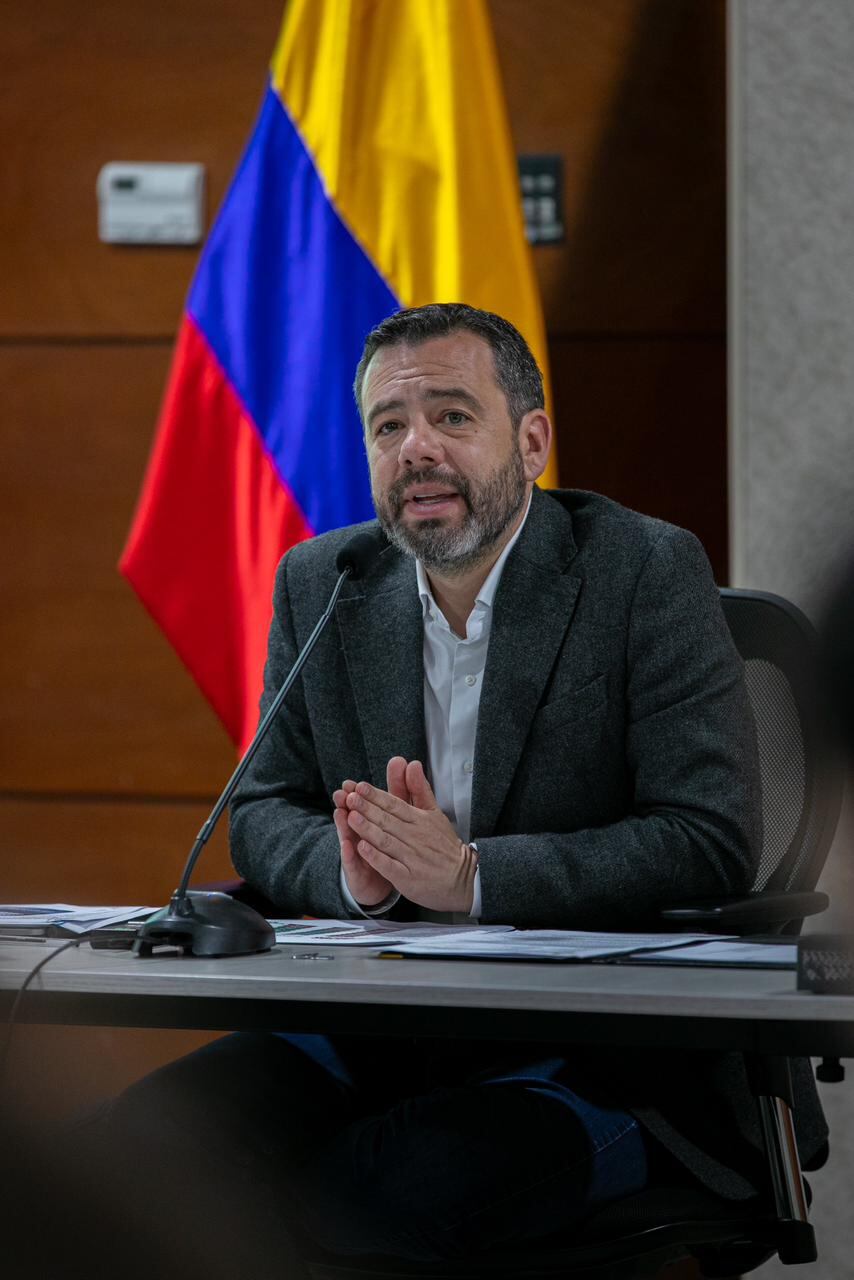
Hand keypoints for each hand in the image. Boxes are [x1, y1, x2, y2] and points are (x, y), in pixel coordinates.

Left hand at [343, 757, 476, 912]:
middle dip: (367, 809)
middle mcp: (415, 837)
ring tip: (351, 818)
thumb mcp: (434, 813)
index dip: (376, 796)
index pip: (395, 805)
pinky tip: (362, 848)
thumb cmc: (444, 844)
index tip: (359, 786)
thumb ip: (420, 790)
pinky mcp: (408, 878)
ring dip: (368, 829)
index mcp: (420, 820)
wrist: (462, 878)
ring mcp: (412, 858)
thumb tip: (413, 764)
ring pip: (386, 841)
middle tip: (349, 797)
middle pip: (387, 820)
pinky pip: (389, 866)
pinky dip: (376, 857)